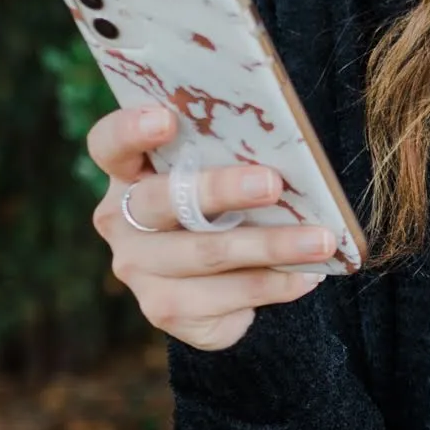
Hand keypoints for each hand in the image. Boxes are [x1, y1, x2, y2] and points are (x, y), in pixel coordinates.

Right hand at [90, 102, 339, 353]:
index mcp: (128, 173)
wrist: (225, 289)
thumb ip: (233, 159)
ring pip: (205, 253)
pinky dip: (274, 283)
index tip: (166, 119)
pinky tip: (307, 275)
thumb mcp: (224, 177)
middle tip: (271, 184)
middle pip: (162, 200)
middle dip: (221, 189)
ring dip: (271, 245)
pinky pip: (226, 295)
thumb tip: (290, 153)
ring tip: (320, 240)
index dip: (130, 130)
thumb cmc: (229, 210)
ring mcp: (138, 268)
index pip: (109, 144)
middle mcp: (122, 220)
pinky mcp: (163, 309)